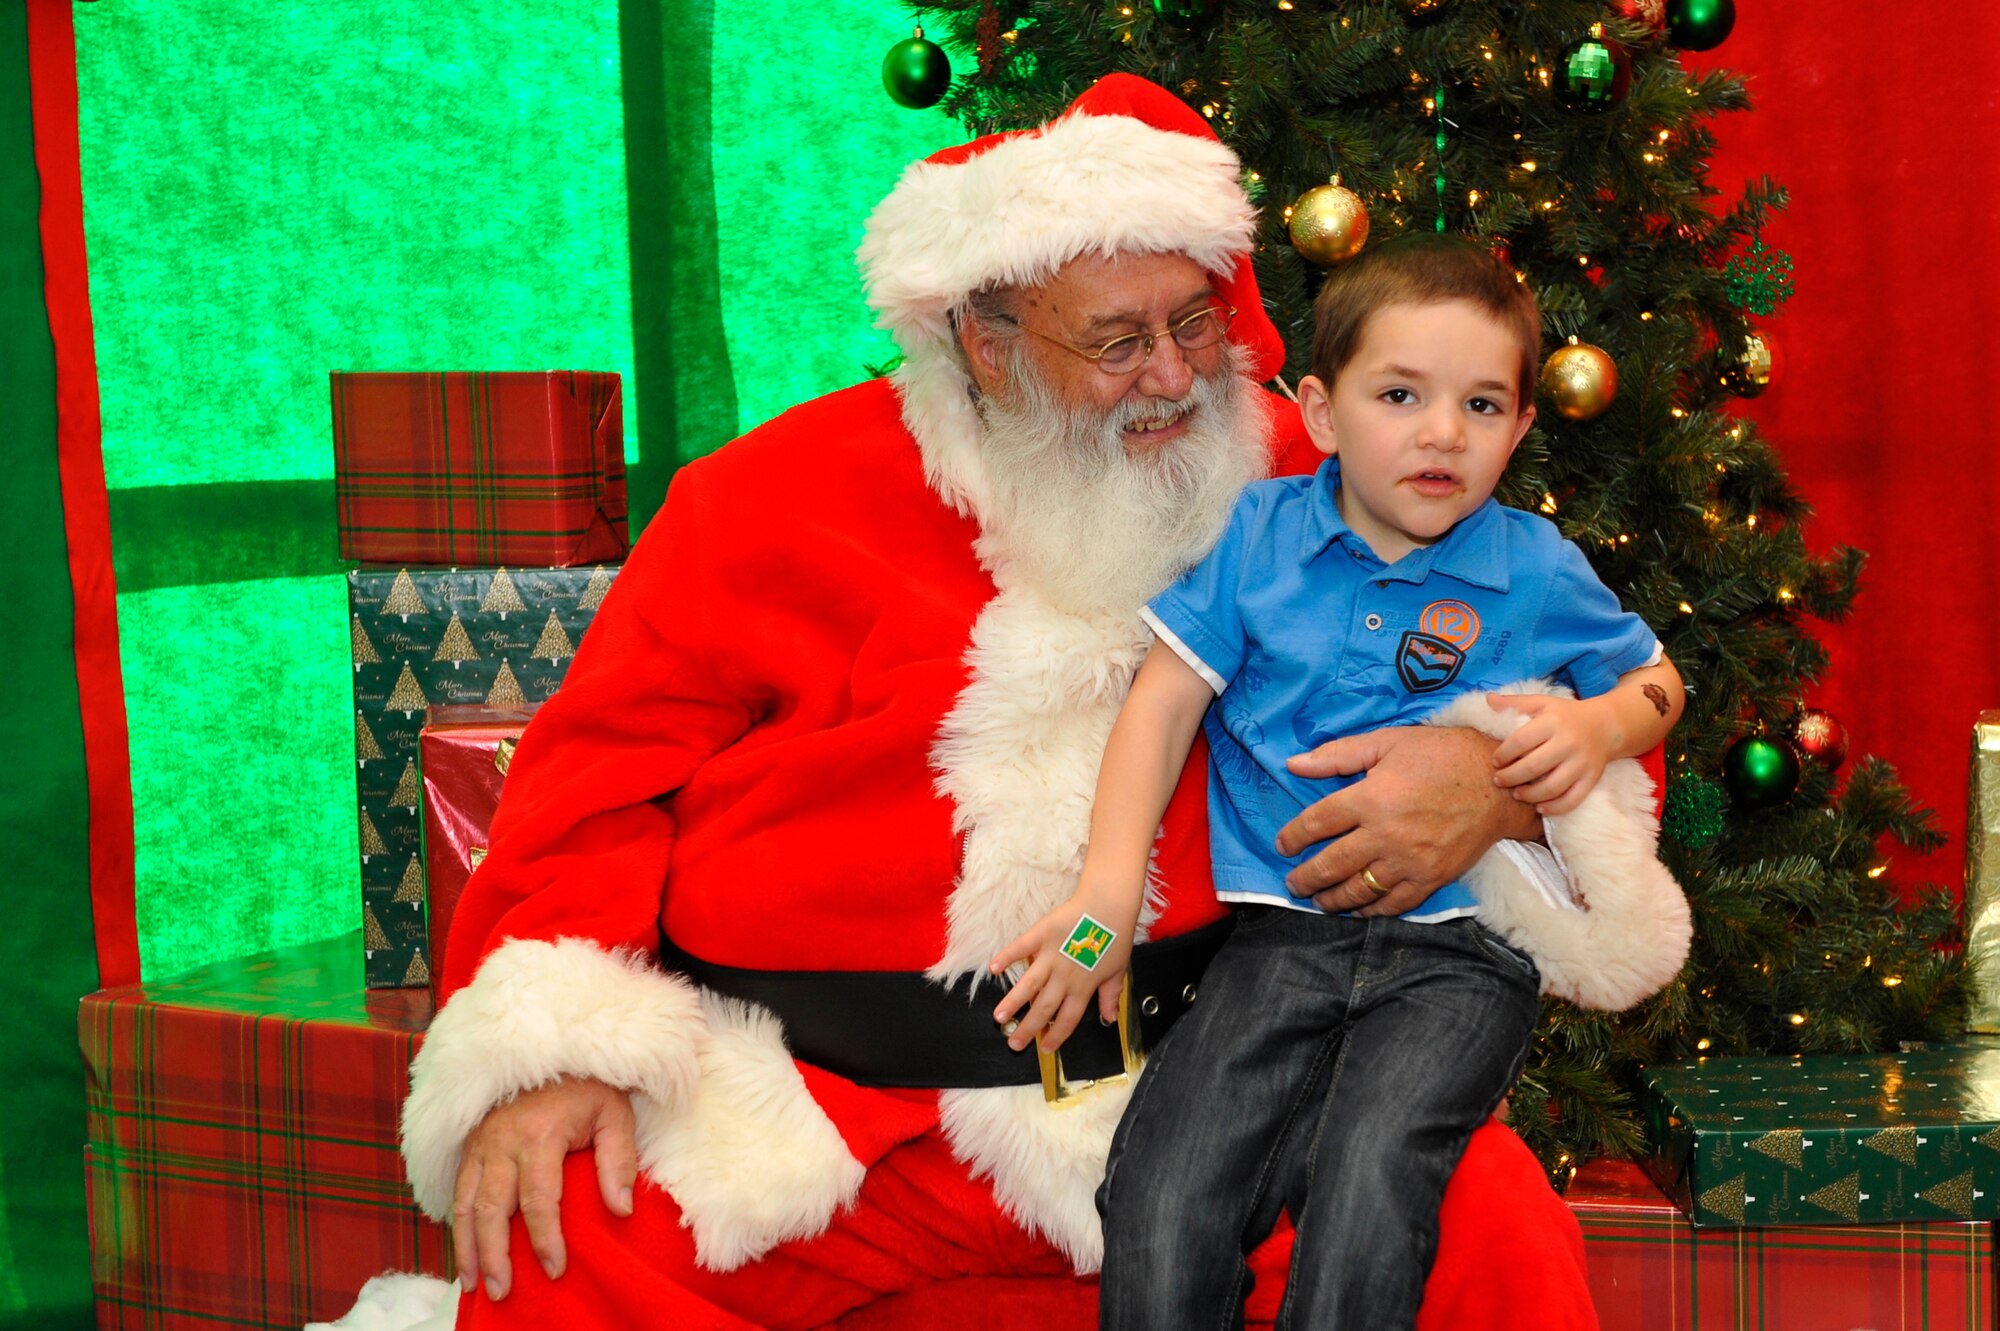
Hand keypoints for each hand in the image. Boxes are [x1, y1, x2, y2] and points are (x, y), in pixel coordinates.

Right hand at [452, 1076, 636, 1301]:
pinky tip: (463, 1251)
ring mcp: (481, 1142)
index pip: (538, 1199)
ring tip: (472, 1284)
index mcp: (540, 1134)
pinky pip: (457, 1190)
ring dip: (467, 1248)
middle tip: (502, 1292)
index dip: (545, 1238)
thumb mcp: (614, 1112)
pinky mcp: (469, 1144)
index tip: (554, 1269)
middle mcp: (502, 1141)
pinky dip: (455, 1224)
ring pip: (465, 1204)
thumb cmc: (588, 1085)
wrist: (550, 1045)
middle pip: (492, 1209)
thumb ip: (617, 1160)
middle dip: (495, 1256)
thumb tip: (621, 1210)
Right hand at [990, 894, 1132, 1054]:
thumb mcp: (1118, 971)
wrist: (1109, 905)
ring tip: (999, 1016)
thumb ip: (1110, 996)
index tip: (1044, 1049)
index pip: (1067, 1019)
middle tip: (1013, 1043)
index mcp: (1083, 987)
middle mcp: (1065, 976)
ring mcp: (1052, 956)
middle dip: (1028, 1028)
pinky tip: (994, 968)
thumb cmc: (1115, 937)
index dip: (1056, 1036)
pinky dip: (1007, 957)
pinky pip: (1021, 948)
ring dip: (1013, 1002)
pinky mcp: (1042, 934)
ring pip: (1029, 984)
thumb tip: (1110, 1018)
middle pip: (1044, 1008)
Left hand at [1277, 725, 1540, 914]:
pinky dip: (1373, 911)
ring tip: (1319, 900)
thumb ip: (1337, 755)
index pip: (1317, 823)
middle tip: (1293, 883)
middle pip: (1331, 864)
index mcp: (1371, 798)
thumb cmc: (1441, 755)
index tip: (1282, 844)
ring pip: (1359, 890)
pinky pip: (1395, 903)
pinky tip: (1359, 910)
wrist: (1498, 783)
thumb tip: (1292, 764)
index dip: (1293, 836)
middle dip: (1306, 877)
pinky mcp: (1431, 878)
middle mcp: (1386, 834)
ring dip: (1332, 899)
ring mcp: (1409, 861)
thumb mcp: (1387, 742)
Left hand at [1488, 693, 1610, 815]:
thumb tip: (1488, 699)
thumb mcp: (1542, 703)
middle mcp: (1568, 742)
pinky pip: (1572, 799)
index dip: (1504, 754)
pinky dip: (1555, 808)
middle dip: (1511, 777)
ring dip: (1529, 795)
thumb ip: (1515, 703)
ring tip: (1516, 794)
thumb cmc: (1565, 715)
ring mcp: (1582, 763)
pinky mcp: (1592, 779)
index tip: (1495, 761)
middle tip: (1498, 781)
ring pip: (1552, 787)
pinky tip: (1539, 807)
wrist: (1606, 725)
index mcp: (1553, 722)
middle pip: (1533, 766)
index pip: (1521, 741)